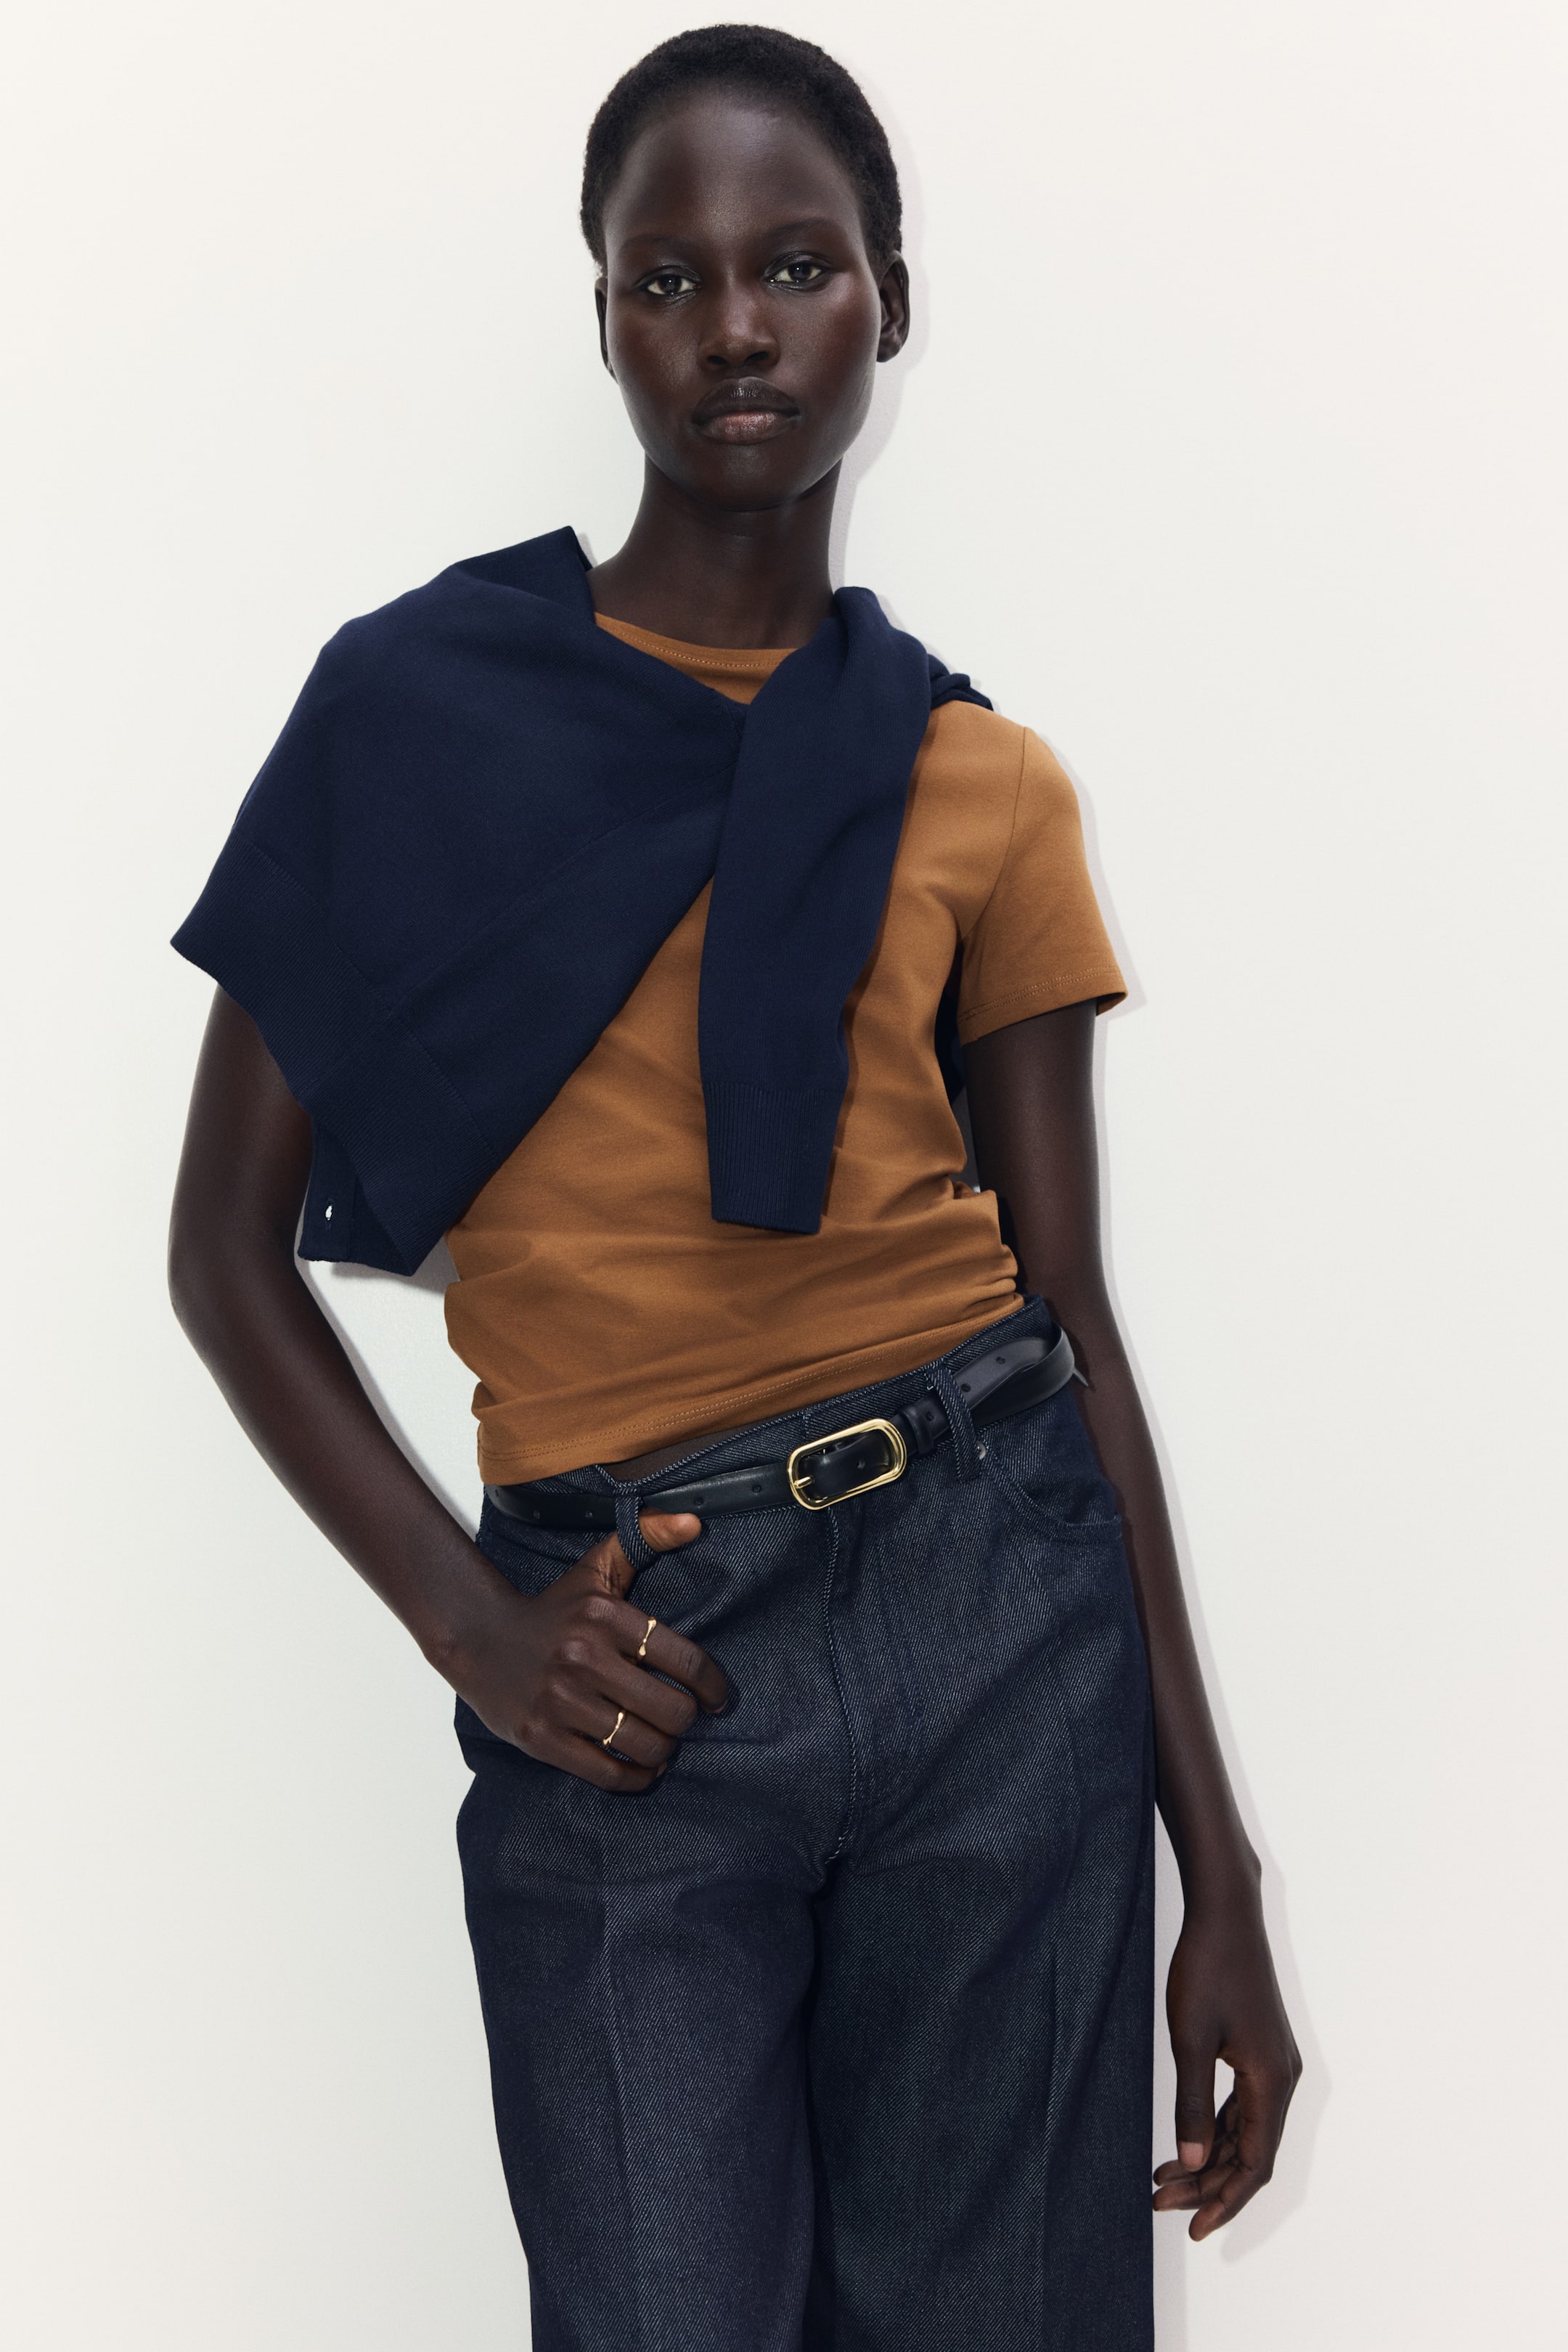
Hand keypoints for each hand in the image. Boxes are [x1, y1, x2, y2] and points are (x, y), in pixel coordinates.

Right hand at [449, 1512, 726, 1789]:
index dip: (712, 1687)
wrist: (478, 1638)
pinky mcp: (541, 1738)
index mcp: (605, 1617)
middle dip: (686, 1721)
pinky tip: (642, 1769)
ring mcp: (561, 1701)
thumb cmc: (552, 1609)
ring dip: (663, 1752)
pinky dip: (635, 1778)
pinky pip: (608, 1772)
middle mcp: (584, 1658)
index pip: (684, 1661)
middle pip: (670, 1711)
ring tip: (661, 1744)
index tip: (717, 1699)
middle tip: (681, 1720)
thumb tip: (694, 1522)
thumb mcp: (596, 1569)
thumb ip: (646, 1538)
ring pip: (643, 1745)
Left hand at [1153, 1889, 1301, 2238]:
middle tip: (1159, 2201)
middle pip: (1251, 2153)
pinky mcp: (1260, 2050)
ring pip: (1246, 2131)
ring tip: (1164, 2178)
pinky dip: (1215, 2128)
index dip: (1225, 2201)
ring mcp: (1274, 2064)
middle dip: (1208, 2183)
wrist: (1226, 1913)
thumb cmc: (1206, 1968)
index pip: (1255, 2163)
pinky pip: (1243, 2107)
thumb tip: (1191, 2159)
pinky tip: (1186, 2141)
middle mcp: (1282, 2078)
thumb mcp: (1190, 2038)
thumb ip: (1192, 2102)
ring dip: (1209, 2157)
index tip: (1194, 2229)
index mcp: (1272, 2080)